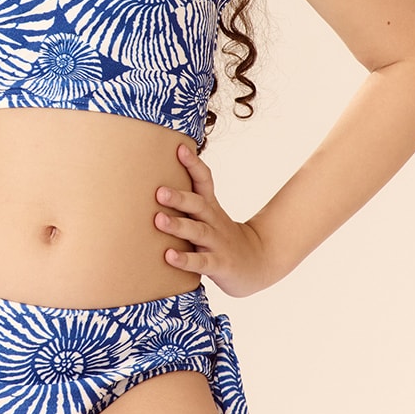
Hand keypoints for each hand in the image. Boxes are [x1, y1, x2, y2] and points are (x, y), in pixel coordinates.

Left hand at [155, 144, 270, 297]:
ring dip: (178, 226)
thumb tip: (154, 184)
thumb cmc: (223, 236)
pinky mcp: (219, 264)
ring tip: (158, 220)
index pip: (204, 181)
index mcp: (211, 207)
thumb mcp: (210, 215)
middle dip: (179, 198)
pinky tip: (169, 256)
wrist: (260, 261)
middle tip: (159, 192)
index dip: (193, 165)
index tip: (179, 148)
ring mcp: (217, 243)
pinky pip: (201, 262)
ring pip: (198, 231)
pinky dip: (185, 259)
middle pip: (198, 205)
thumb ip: (188, 202)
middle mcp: (214, 222)